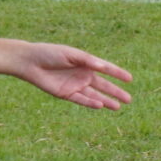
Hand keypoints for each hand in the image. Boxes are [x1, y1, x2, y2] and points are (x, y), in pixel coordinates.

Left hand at [11, 43, 133, 109]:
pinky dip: (90, 103)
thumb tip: (103, 66)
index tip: (130, 79)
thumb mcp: (71, 54)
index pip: (106, 69)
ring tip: (118, 107)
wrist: (30, 62)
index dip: (118, 74)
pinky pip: (81, 100)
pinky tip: (100, 105)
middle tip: (129, 100)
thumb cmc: (50, 53)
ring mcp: (75, 86)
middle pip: (103, 86)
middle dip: (116, 92)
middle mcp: (82, 75)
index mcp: (86, 63)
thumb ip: (87, 60)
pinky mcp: (66, 94)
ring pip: (94, 96)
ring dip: (106, 101)